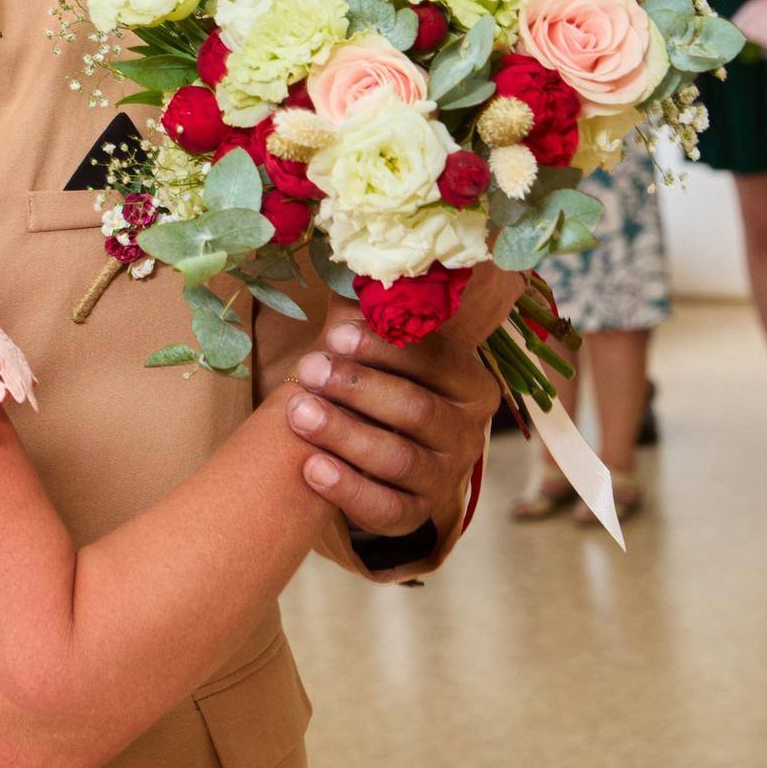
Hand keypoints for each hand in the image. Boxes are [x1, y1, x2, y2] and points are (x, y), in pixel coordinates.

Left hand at [285, 267, 515, 541]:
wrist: (374, 457)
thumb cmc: (373, 385)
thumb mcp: (376, 350)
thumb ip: (367, 310)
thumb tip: (349, 250)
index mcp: (469, 383)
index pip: (434, 361)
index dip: (384, 349)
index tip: (336, 335)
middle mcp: (467, 434)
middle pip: (414, 411)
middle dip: (358, 388)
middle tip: (309, 369)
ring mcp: (443, 479)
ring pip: (397, 460)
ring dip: (344, 434)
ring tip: (297, 412)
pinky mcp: (413, 517)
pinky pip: (384, 509)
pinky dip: (346, 490)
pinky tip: (310, 468)